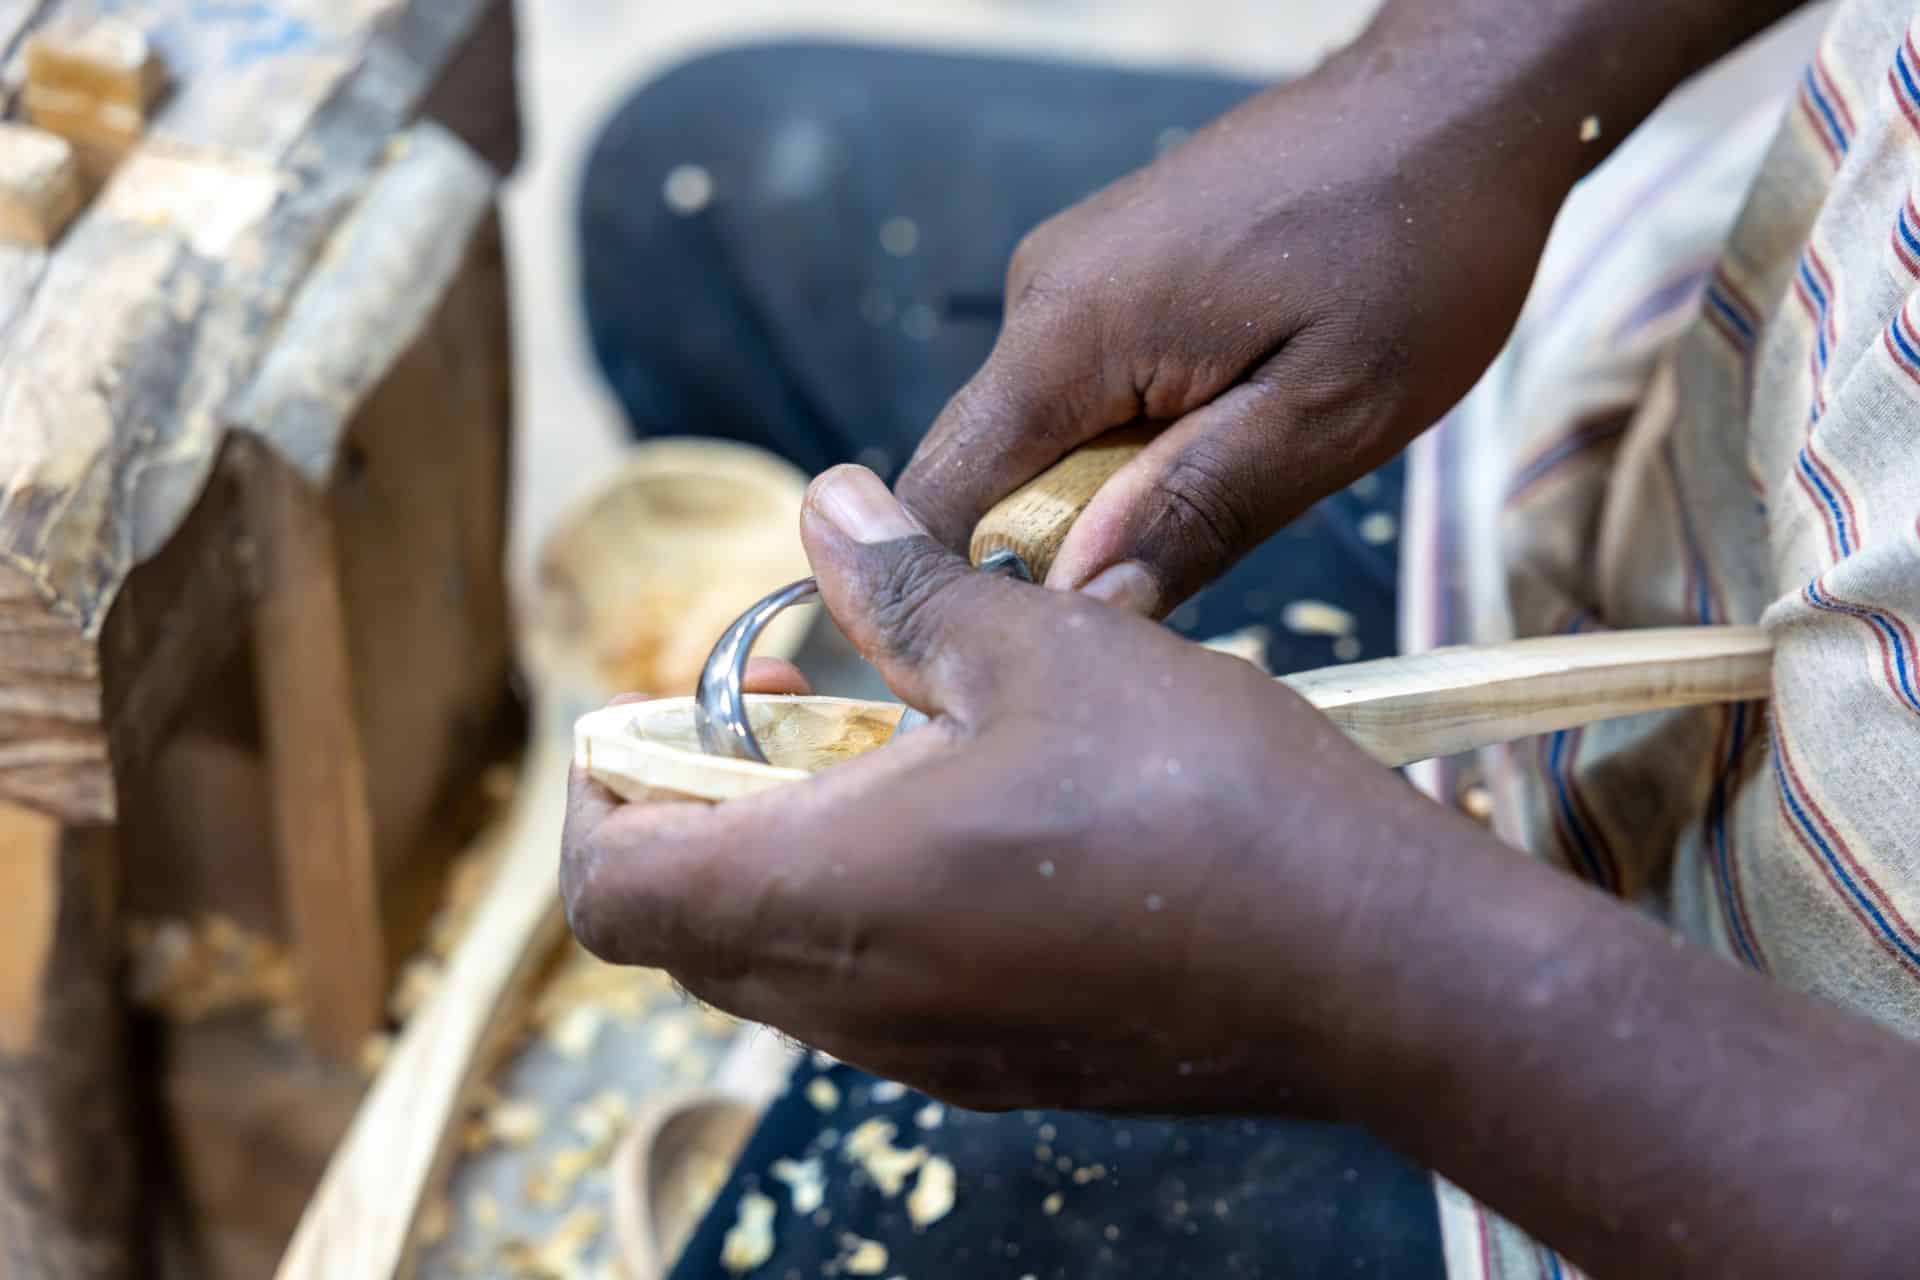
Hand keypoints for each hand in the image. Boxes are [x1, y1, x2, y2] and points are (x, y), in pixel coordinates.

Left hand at [561, 467, 1477, 1112]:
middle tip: (800, 704)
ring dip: (795, 852)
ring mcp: (930, 1054)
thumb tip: (823, 507)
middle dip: (705, 806)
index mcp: (823, 895)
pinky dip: (875, 907)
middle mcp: (853, 1002)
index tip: (659, 717)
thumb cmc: (1201, 800)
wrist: (1371, 967)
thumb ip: (904, 586)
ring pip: (787, 962)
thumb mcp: (1040, 648)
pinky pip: (881, 994)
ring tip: (904, 744)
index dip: (602, 795)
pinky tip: (987, 820)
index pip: (610, 888)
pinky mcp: (1007, 1067)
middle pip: (688, 927)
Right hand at [893, 24, 1573, 615]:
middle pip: (985, 476)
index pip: (944, 498)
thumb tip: (1080, 607)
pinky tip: (1230, 428)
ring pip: (1040, 440)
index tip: (1053, 648)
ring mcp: (1071, 276)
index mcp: (1071, 332)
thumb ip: (1193, 514)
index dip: (975, 590)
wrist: (1459, 100)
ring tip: (1233, 482)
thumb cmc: (1418, 244)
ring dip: (1110, 494)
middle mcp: (1041, 295)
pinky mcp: (1110, 273)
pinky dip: (1136, 439)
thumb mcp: (1327, 414)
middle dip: (1059, 548)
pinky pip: (1084, 391)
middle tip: (1185, 570)